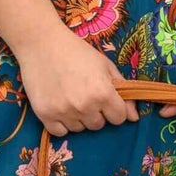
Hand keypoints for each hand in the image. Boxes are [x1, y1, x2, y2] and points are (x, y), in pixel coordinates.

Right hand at [17, 24, 138, 136]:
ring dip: (78, 117)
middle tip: (84, 93)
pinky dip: (62, 123)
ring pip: (80, 128)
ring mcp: (63, 112)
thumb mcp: (105, 66)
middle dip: (96, 112)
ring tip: (70, 96)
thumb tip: (134, 118)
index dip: (114, 108)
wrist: (41, 43)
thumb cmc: (77, 52)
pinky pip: (60, 132)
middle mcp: (84, 106)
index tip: (105, 98)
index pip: (119, 118)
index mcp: (103, 93)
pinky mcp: (45, 115)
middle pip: (99, 124)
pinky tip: (59, 106)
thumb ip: (123, 91)